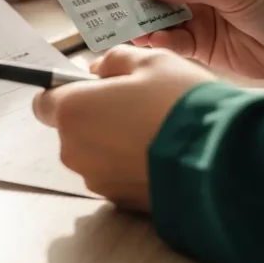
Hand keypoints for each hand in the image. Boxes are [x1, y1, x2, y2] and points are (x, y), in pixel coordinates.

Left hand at [32, 46, 216, 210]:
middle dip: (97, 115)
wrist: (219, 161)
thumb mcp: (152, 61)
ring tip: (155, 129)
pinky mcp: (119, 202)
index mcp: (73, 111)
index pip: (44, 101)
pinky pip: (116, 175)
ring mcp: (96, 180)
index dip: (67, 91)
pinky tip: (161, 153)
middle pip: (73, 128)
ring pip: (95, 153)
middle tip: (136, 103)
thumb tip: (99, 69)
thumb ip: (115, 60)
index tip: (93, 87)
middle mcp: (75, 150)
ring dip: (115, 141)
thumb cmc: (181, 105)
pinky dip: (131, 164)